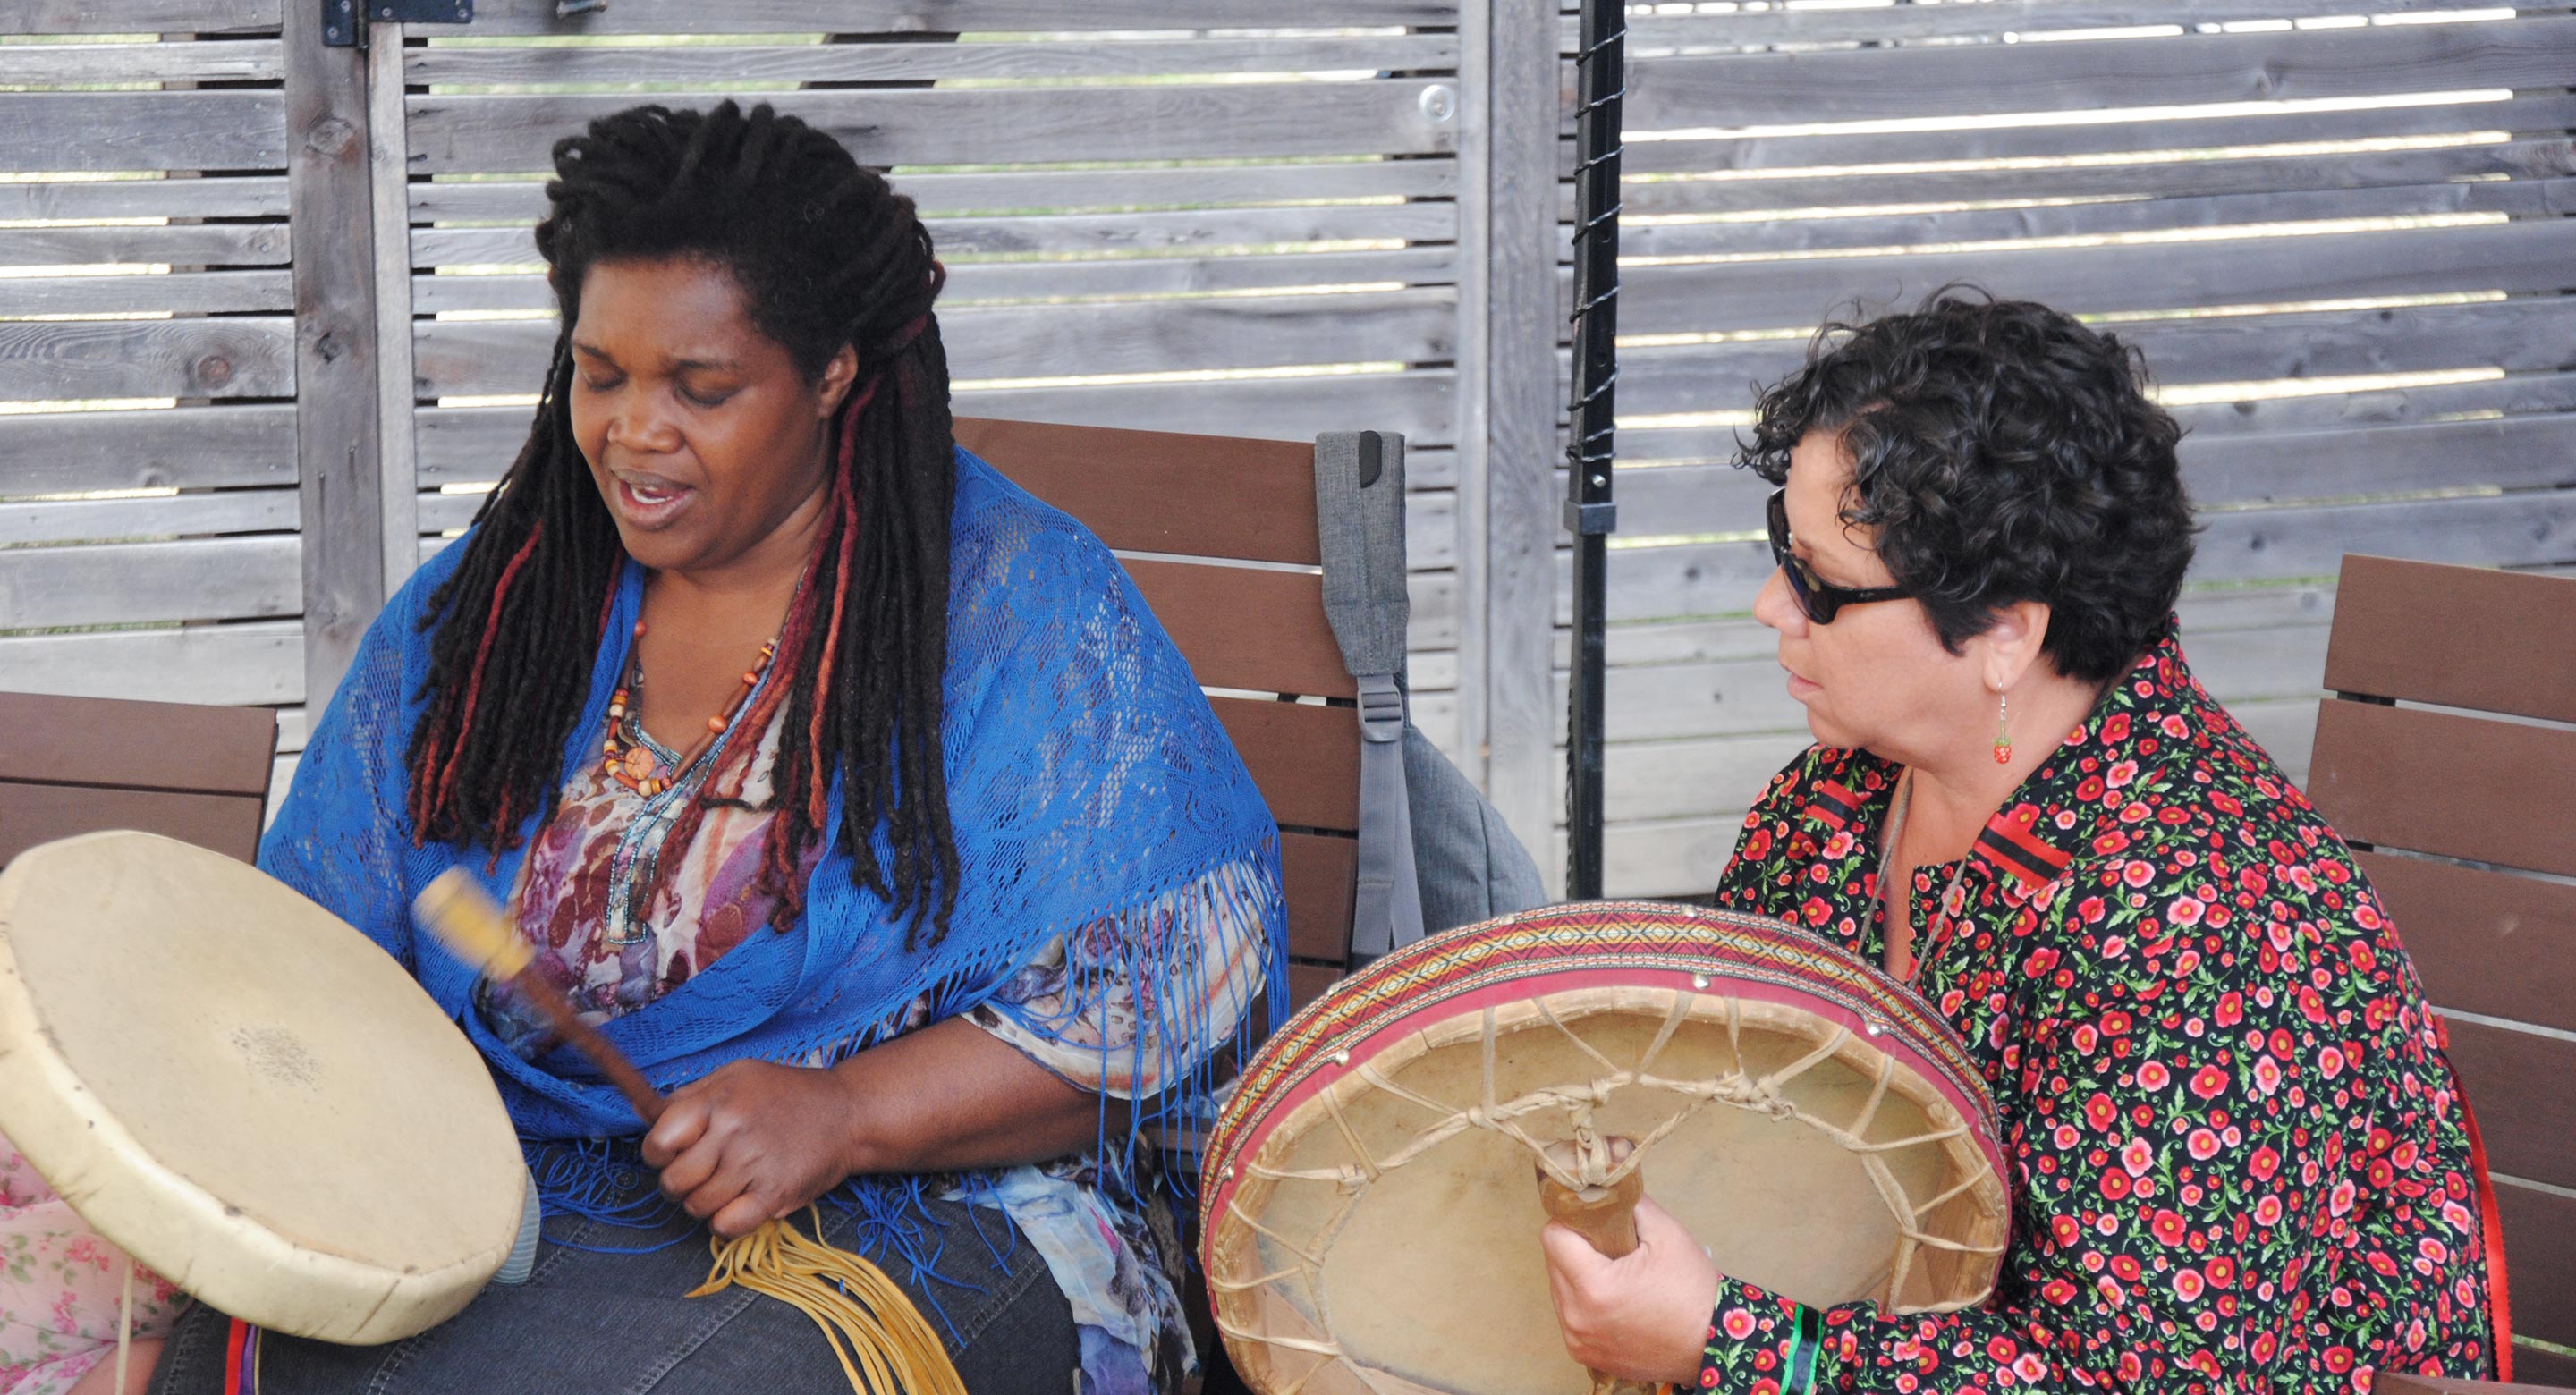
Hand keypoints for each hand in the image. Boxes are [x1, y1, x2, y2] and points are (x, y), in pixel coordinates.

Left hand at [642, 1058, 861, 1238]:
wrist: (847, 1113)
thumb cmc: (786, 1094)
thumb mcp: (736, 1076)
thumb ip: (690, 1096)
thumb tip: (645, 1117)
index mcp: (718, 1100)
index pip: (658, 1143)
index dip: (659, 1153)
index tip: (674, 1152)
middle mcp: (733, 1132)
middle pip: (674, 1182)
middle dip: (679, 1183)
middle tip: (700, 1173)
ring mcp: (754, 1166)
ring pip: (697, 1207)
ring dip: (704, 1203)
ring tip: (725, 1185)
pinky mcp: (774, 1195)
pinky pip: (725, 1227)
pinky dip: (725, 1222)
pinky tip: (739, 1204)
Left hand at [1539, 1194, 1721, 1384]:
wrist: (1713, 1346)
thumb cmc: (1693, 1292)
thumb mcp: (1666, 1233)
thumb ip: (1629, 1204)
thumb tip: (1603, 1186)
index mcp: (1592, 1288)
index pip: (1553, 1237)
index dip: (1572, 1221)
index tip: (1594, 1220)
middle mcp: (1576, 1318)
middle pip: (1553, 1262)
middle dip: (1576, 1247)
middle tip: (1611, 1245)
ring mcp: (1578, 1340)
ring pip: (1559, 1288)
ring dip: (1578, 1275)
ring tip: (1616, 1274)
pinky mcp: (1584, 1354)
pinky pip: (1569, 1314)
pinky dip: (1584, 1301)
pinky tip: (1615, 1299)